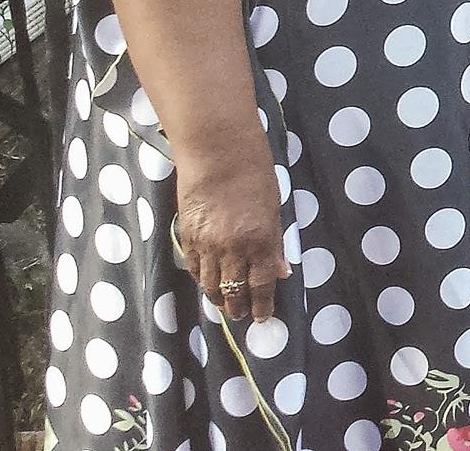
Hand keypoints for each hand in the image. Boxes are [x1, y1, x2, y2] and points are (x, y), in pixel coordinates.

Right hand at [173, 142, 287, 323]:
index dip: (262, 305)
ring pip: (210, 285)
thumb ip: (275, 244)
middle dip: (239, 307)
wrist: (218, 154)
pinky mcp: (188, 237)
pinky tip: (208, 284)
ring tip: (226, 307)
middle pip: (234, 290)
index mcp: (260, 241)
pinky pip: (194, 268)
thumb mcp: (275, 209)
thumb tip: (282, 272)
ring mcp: (207, 245)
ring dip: (219, 299)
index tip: (262, 317)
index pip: (261, 285)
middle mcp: (232, 248)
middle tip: (242, 315)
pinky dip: (201, 280)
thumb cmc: (255, 176)